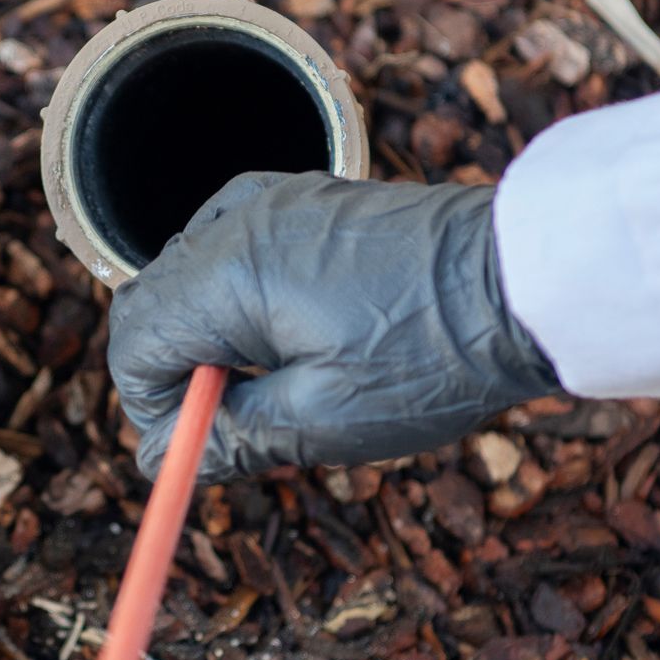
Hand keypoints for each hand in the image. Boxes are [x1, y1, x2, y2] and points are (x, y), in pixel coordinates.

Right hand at [107, 172, 560, 481]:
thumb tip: (161, 460)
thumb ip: (227, 437)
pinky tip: (284, 328)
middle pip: (146, 303)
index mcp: (226, 276)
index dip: (151, 408)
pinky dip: (232, 294)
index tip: (198, 444)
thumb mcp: (322, 421)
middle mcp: (233, 222)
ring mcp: (268, 201)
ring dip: (202, 334)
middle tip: (229, 421)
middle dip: (169, 371)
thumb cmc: (433, 354)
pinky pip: (226, 246)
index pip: (132, 344)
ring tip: (272, 379)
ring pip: (182, 274)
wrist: (528, 281)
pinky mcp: (302, 199)